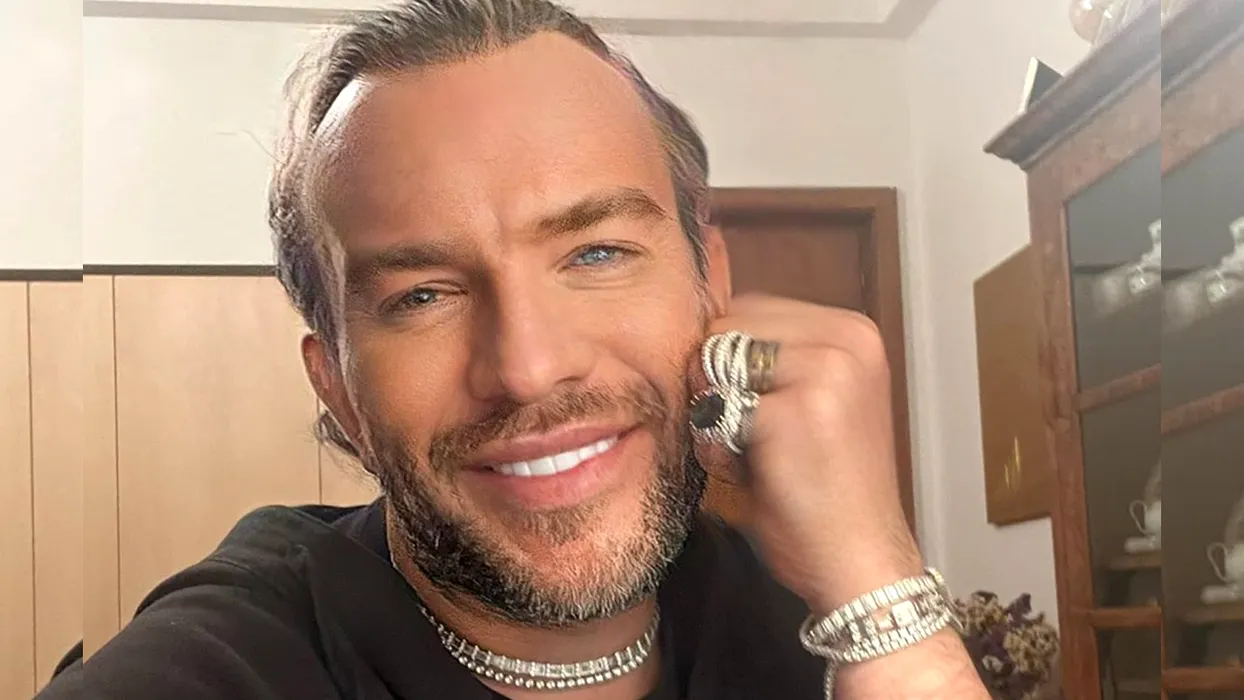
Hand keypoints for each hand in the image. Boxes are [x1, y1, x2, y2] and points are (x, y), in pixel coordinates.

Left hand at [691, 293, 919, 612]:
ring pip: (714, 364)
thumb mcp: (813, 400)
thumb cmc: (828, 491)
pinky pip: (715, 409)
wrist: (861, 561)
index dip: (727, 362)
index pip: (748, 309)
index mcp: (854, 332)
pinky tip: (751, 475)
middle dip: (717, 381)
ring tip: (753, 453)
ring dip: (715, 412)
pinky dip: (717, 447)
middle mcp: (848, 340)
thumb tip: (700, 334)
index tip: (754, 411)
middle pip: (726, 328)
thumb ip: (772, 360)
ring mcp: (826, 371)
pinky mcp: (797, 410)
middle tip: (750, 436)